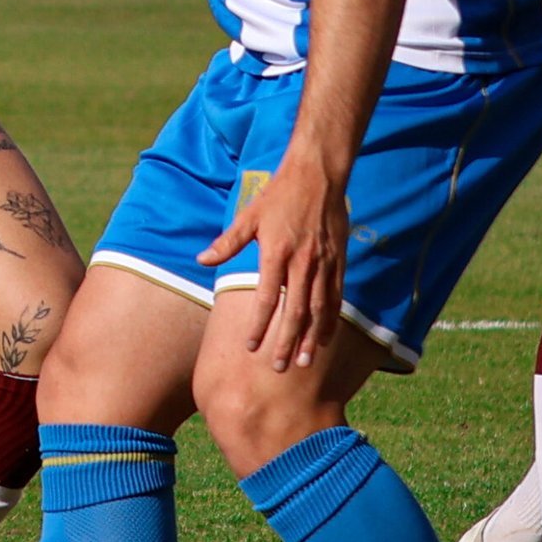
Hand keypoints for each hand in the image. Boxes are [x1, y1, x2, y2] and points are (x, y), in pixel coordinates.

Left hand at [197, 150, 349, 371]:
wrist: (318, 174)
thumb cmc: (279, 194)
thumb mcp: (249, 216)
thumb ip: (227, 243)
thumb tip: (202, 259)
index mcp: (276, 253)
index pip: (266, 299)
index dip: (259, 325)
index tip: (251, 346)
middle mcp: (301, 263)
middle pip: (294, 312)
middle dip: (285, 342)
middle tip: (277, 367)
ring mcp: (323, 263)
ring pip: (318, 310)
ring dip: (310, 339)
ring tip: (301, 362)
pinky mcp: (339, 261)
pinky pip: (335, 297)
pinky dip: (331, 320)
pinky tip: (325, 338)